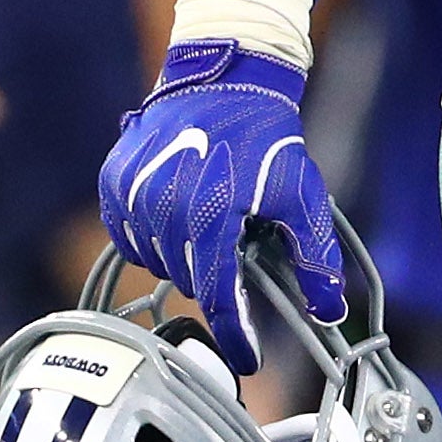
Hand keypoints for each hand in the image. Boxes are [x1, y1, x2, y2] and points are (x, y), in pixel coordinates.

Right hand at [98, 41, 343, 372]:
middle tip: (237, 245)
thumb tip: (330, 311)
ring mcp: (130, 196)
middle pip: (188, 280)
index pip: (216, 295)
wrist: (223, 81)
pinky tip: (178, 215)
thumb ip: (315, 256)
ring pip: (156, 262)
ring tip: (210, 221)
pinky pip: (127, 237)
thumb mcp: (302, 196)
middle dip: (215, 276)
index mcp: (210, 215)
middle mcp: (162, 209)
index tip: (247, 360)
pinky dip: (152, 237)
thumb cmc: (267, 139)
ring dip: (184, 256)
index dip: (234, 334)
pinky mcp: (111, 184)